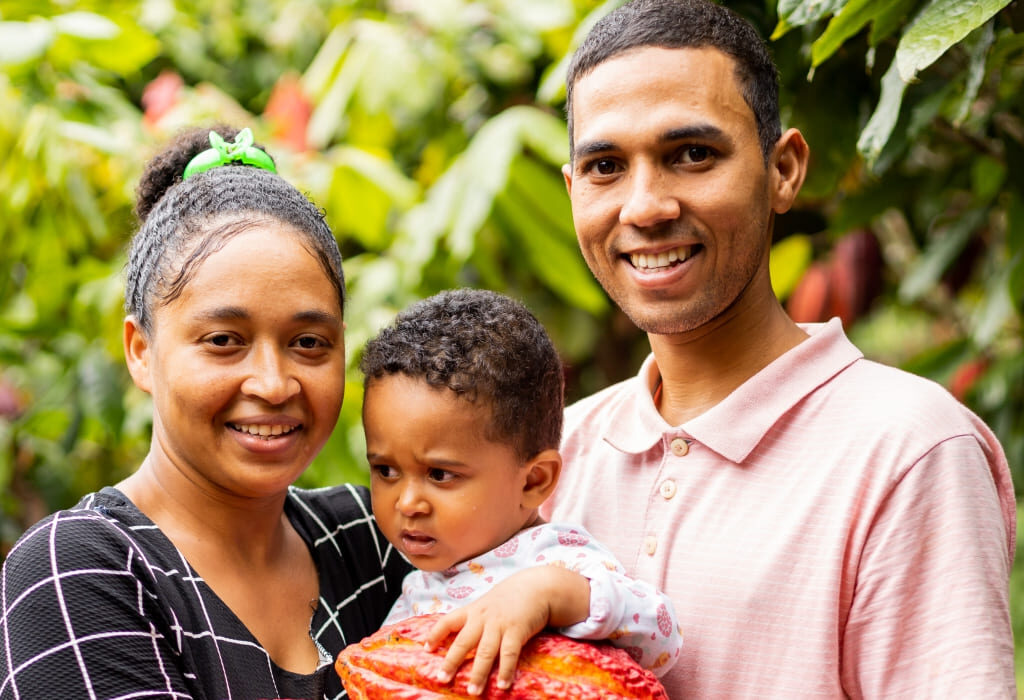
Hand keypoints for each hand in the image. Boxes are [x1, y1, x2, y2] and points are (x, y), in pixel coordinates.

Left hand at [423, 565, 590, 694]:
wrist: (536, 586)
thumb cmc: (510, 598)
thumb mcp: (487, 603)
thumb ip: (475, 618)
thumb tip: (462, 637)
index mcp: (473, 610)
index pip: (448, 621)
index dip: (435, 634)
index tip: (426, 649)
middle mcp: (483, 617)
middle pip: (463, 641)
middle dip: (451, 661)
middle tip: (442, 678)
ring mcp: (499, 624)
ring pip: (485, 651)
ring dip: (478, 673)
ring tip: (473, 691)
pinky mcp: (517, 630)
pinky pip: (509, 654)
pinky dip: (505, 670)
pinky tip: (502, 685)